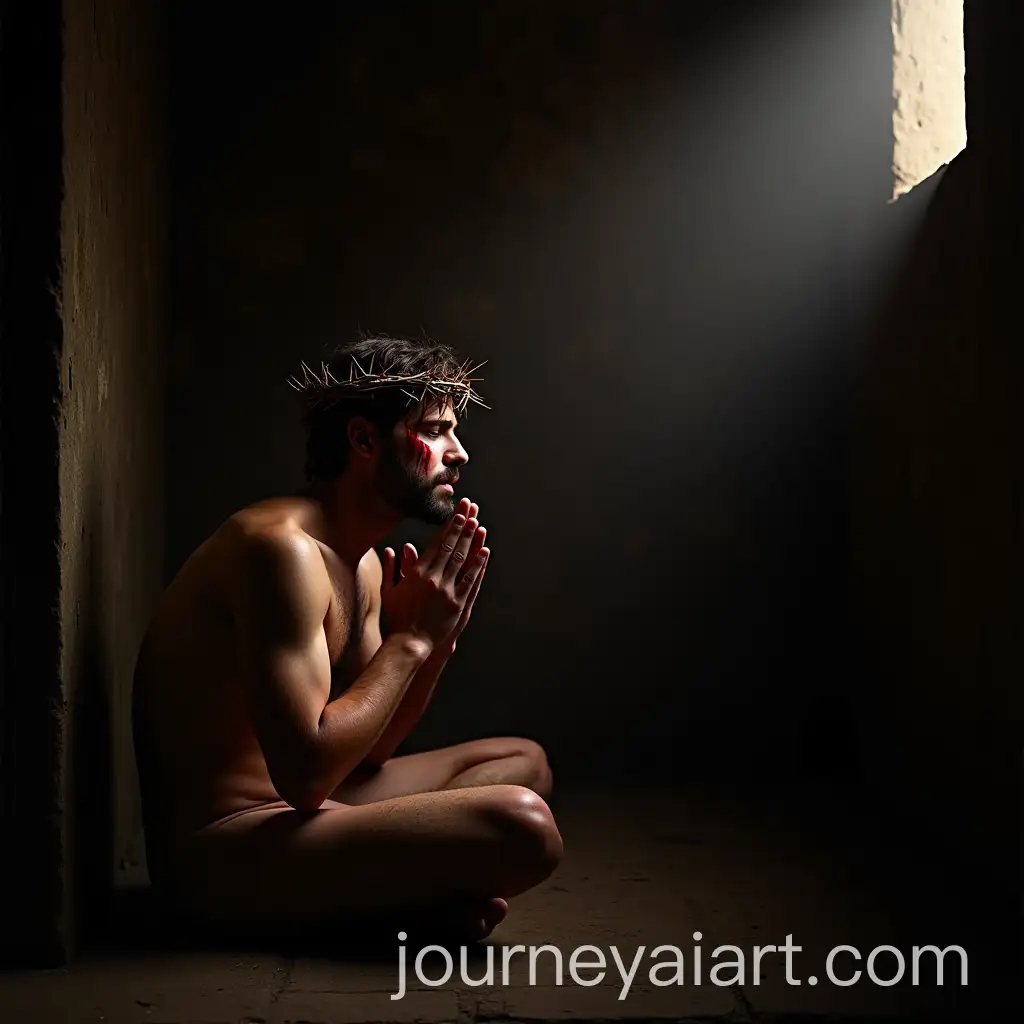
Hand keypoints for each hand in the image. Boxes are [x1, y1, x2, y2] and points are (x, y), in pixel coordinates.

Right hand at [380, 498, 489, 649]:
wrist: (410, 642)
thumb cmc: (398, 616)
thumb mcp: (389, 590)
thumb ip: (390, 568)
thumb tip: (389, 549)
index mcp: (418, 574)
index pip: (436, 545)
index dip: (448, 529)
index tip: (457, 515)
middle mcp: (434, 580)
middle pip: (451, 548)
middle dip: (462, 528)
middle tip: (471, 512)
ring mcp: (448, 592)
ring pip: (462, 561)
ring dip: (472, 542)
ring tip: (479, 526)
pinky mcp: (458, 604)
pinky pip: (470, 581)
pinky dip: (478, 565)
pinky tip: (484, 552)